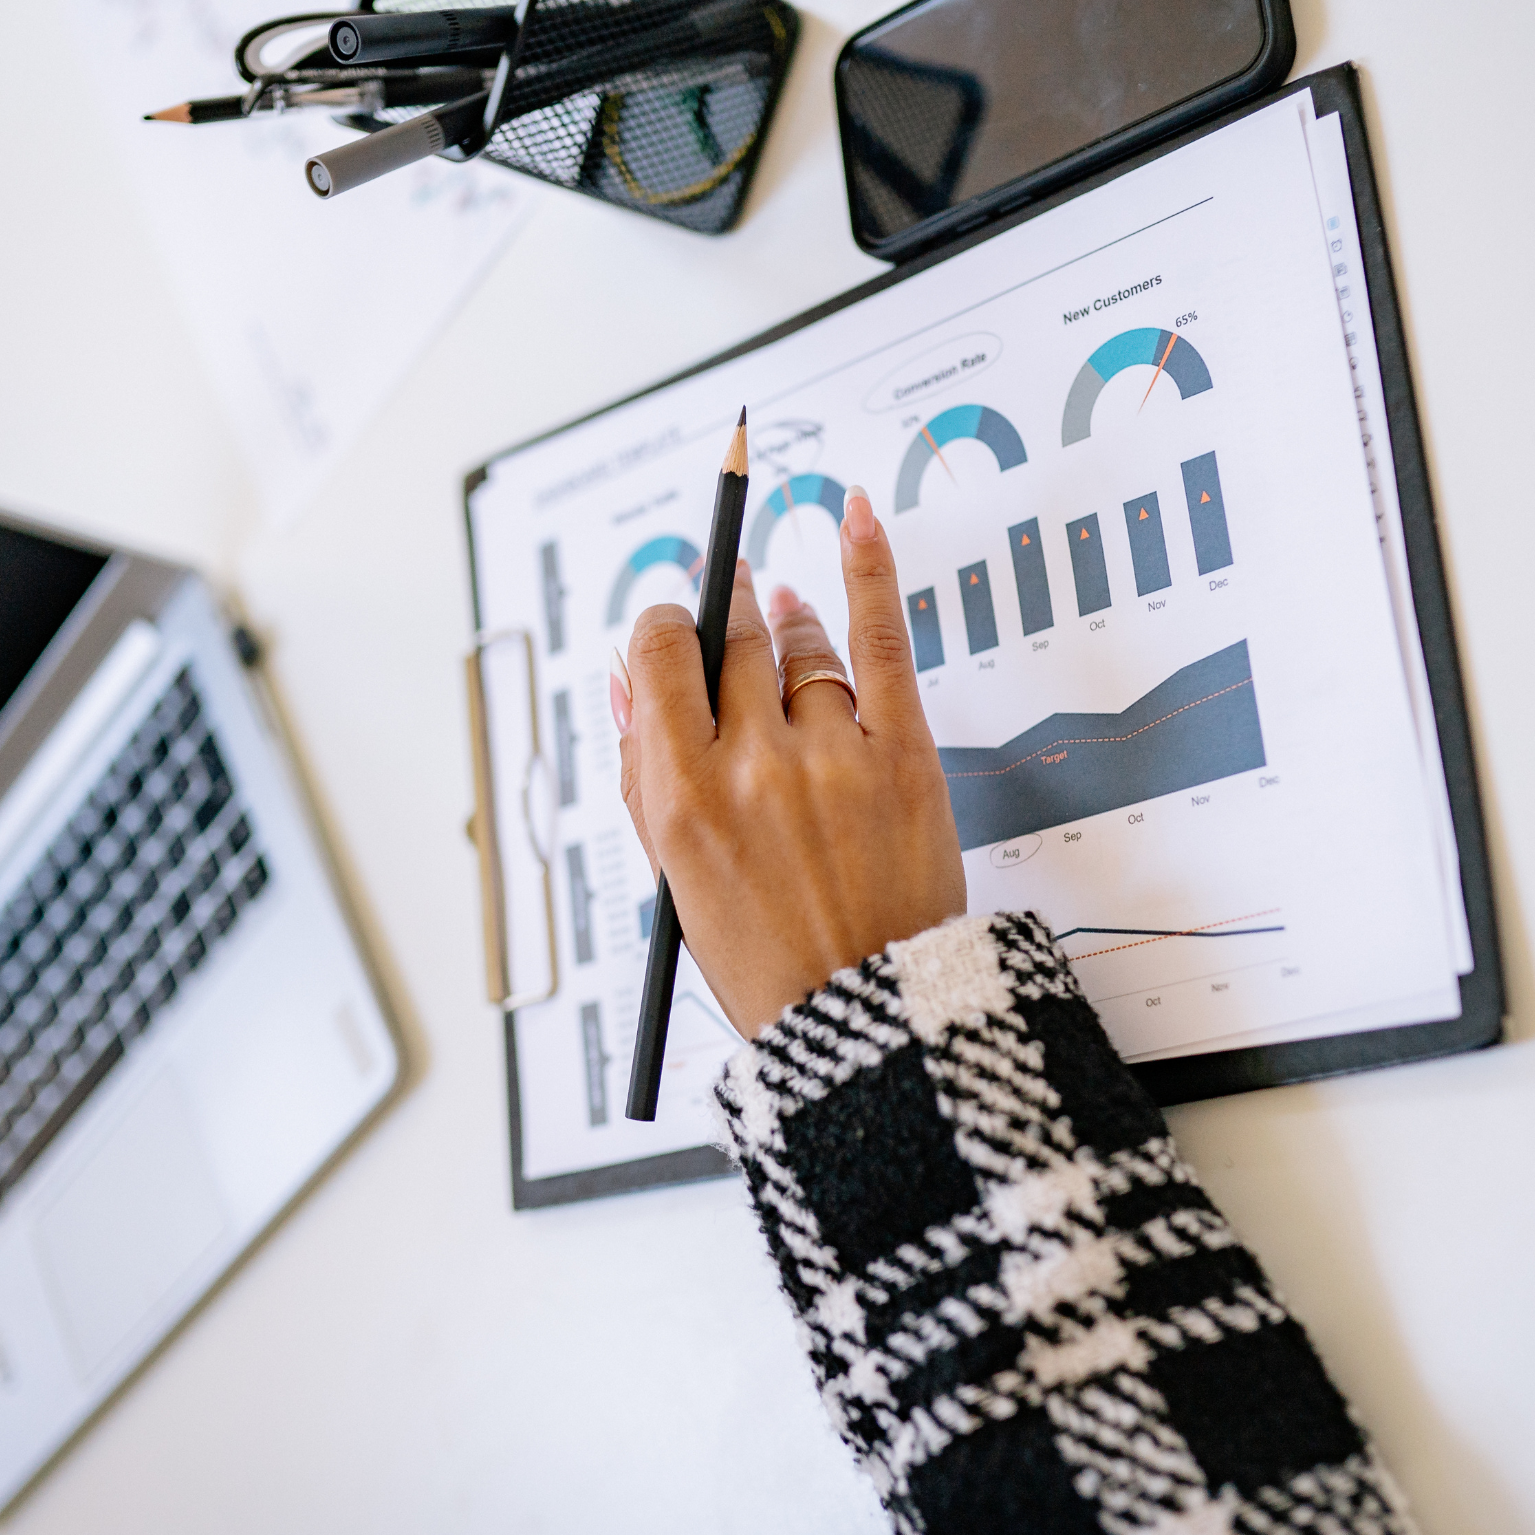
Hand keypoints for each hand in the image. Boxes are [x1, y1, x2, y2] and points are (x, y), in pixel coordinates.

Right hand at [613, 489, 966, 1037]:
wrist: (869, 1017)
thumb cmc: (766, 958)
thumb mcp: (673, 873)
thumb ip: (643, 771)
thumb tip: (628, 681)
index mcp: (683, 796)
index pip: (658, 657)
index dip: (661, 629)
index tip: (669, 629)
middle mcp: (755, 764)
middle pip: (730, 641)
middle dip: (723, 614)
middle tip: (727, 604)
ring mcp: (835, 754)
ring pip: (800, 646)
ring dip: (785, 622)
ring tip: (781, 617)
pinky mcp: (905, 754)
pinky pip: (881, 639)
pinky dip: (868, 570)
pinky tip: (857, 517)